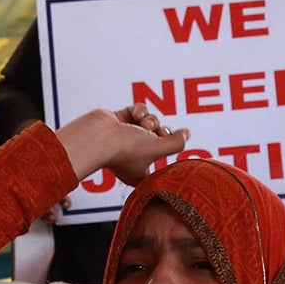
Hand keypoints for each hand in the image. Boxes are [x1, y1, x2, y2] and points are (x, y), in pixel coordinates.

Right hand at [56, 107, 187, 186]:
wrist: (97, 136)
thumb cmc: (126, 149)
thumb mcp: (158, 148)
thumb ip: (176, 142)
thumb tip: (187, 133)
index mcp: (140, 173)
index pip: (161, 165)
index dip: (170, 153)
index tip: (174, 144)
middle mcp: (133, 157)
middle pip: (159, 140)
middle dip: (162, 132)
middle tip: (159, 133)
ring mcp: (125, 138)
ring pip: (150, 123)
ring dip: (150, 120)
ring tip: (142, 123)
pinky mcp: (119, 122)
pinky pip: (138, 111)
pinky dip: (139, 110)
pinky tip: (135, 114)